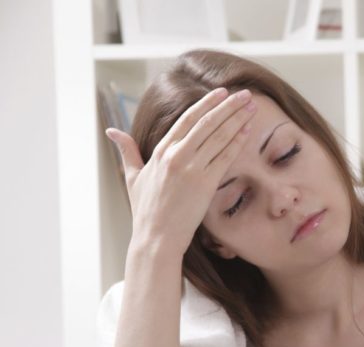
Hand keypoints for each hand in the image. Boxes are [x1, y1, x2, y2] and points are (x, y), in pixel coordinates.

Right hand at [105, 87, 256, 254]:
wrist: (156, 237)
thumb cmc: (145, 210)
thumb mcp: (132, 177)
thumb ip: (127, 151)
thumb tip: (112, 131)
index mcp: (160, 151)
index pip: (187, 119)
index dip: (207, 104)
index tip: (221, 92)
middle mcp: (176, 155)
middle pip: (207, 123)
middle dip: (229, 106)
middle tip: (245, 94)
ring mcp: (191, 168)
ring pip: (219, 136)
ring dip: (238, 119)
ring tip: (252, 106)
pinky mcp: (205, 183)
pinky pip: (225, 157)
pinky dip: (237, 141)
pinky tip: (248, 130)